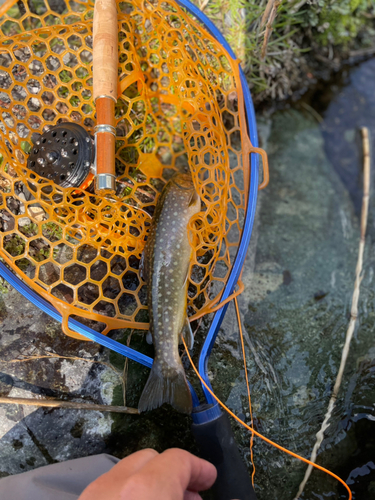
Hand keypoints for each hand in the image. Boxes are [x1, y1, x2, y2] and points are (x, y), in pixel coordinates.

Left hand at [78, 448, 216, 499]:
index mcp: (146, 489)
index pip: (177, 459)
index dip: (199, 467)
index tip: (209, 479)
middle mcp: (113, 487)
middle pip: (149, 460)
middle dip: (173, 474)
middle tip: (192, 496)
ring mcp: (91, 497)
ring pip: (125, 475)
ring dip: (151, 485)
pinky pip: (107, 492)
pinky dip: (127, 496)